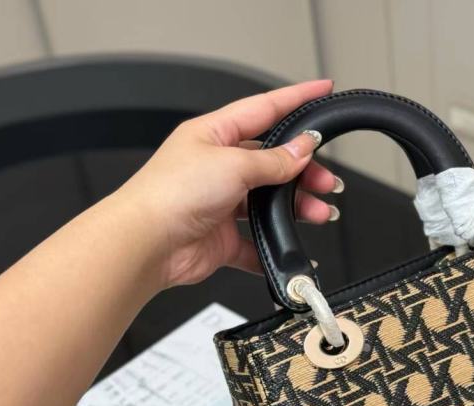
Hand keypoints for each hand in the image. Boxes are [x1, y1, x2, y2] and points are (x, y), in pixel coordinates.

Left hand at [115, 79, 340, 287]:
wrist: (147, 243)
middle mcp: (217, 167)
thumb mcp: (233, 164)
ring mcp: (220, 202)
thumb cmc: (171, 193)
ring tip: (319, 214)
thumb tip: (303, 149)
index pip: (265, 109)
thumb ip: (274, 160)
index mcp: (214, 135)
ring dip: (297, 209)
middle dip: (304, 171)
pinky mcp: (221, 237)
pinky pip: (256, 242)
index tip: (323, 89)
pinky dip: (274, 247)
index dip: (296, 98)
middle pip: (273, 162)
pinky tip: (289, 248)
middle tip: (327, 181)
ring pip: (270, 202)